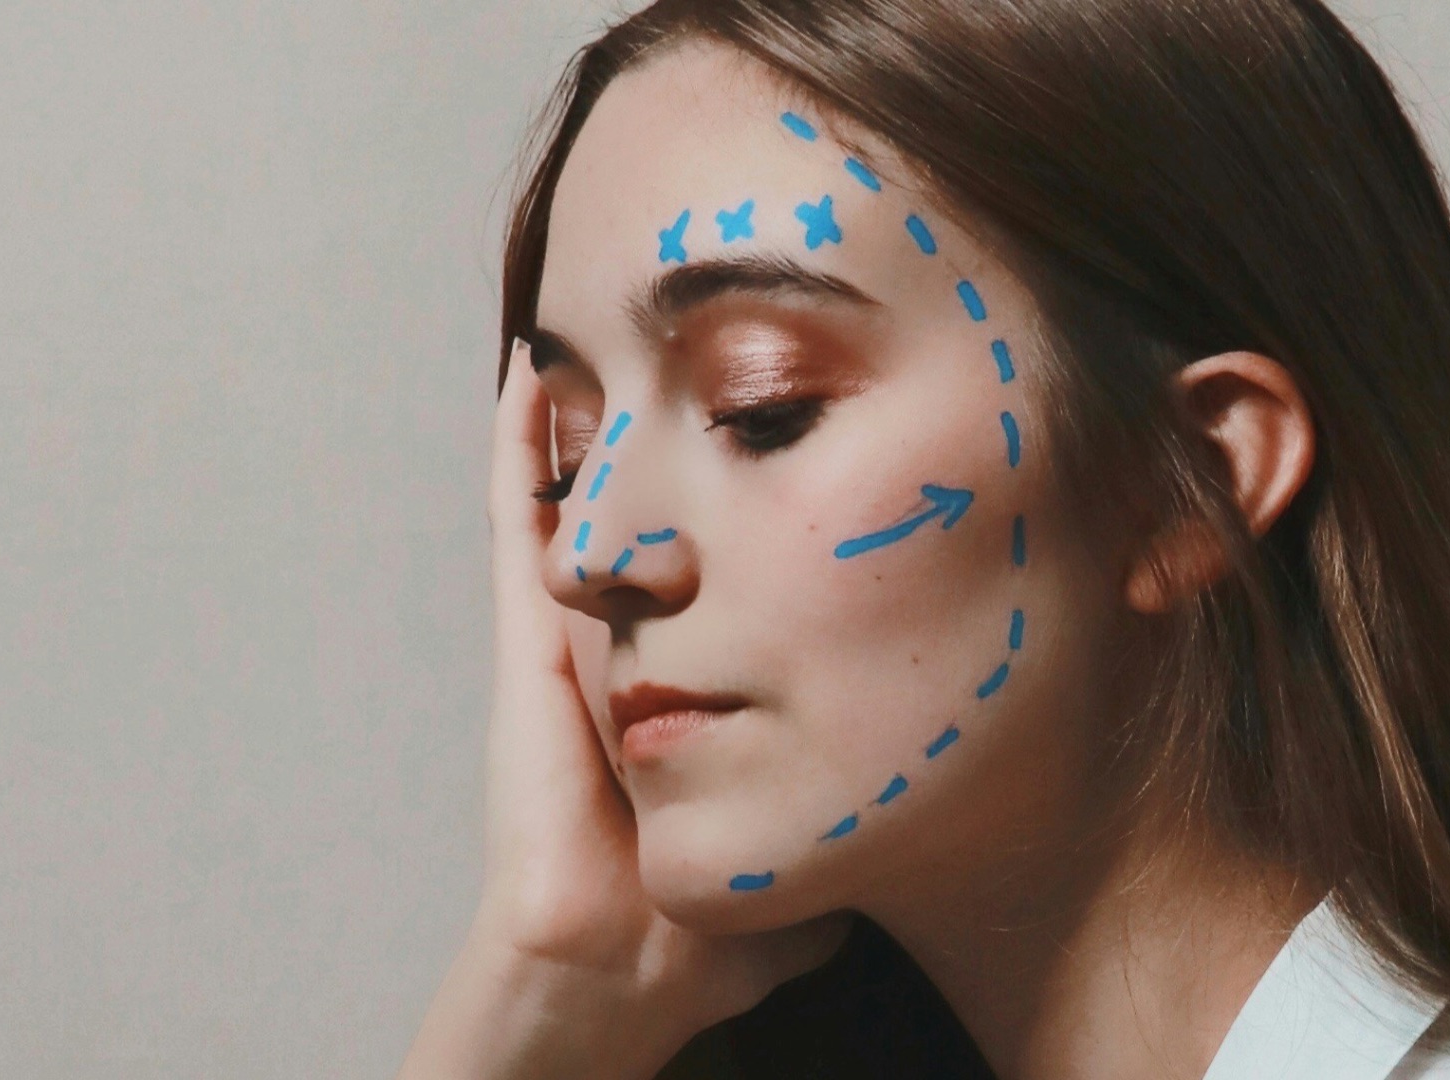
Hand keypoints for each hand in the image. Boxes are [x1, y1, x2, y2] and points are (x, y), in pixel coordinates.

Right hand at [397, 338, 847, 1078]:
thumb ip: (872, 809)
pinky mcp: (528, 636)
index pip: (732, 567)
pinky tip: (530, 370)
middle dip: (681, 431)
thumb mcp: (820, 843)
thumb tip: (932, 799)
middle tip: (711, 340)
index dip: (765, 502)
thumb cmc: (717, 925)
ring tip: (623, 327)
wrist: (623, 961)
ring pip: (588, 495)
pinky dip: (518, 445)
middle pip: (662, 509)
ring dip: (596, 415)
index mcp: (704, 674)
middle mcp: (638, 640)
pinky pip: (516, 520)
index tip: (814, 436)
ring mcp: (577, 631)